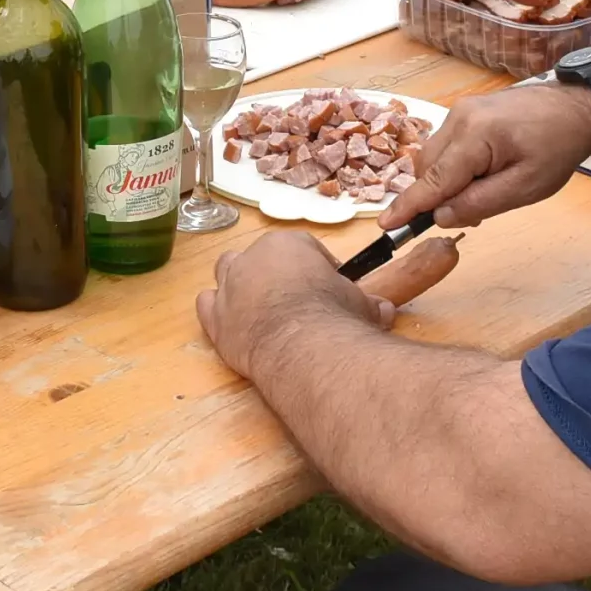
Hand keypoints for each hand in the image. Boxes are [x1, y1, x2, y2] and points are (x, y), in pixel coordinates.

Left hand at [196, 231, 393, 380]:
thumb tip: (384, 310)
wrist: (304, 347)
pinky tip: (233, 323)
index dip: (316, 269)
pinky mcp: (215, 317)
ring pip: (227, 272)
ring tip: (261, 308)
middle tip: (293, 300)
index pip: (303, 248)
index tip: (326, 288)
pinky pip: (207, 304)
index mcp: (288, 243)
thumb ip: (367, 303)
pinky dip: (217, 311)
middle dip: (274, 274)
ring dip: (241, 285)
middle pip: (261, 257)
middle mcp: (253, 257)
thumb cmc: (335, 315)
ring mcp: (229, 286)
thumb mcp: (360, 303)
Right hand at [382, 82, 590, 231]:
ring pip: (433, 158)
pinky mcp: (465, 111)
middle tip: (472, 214)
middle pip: (427, 169)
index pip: (433, 180)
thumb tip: (441, 217)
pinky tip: (480, 175)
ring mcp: (459, 111)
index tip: (386, 225)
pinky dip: (453, 167)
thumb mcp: (525, 187)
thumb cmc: (558, 148)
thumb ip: (480, 203)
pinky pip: (445, 146)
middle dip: (437, 196)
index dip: (409, 206)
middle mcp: (458, 118)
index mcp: (474, 135)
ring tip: (484, 192)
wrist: (578, 108)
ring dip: (446, 182)